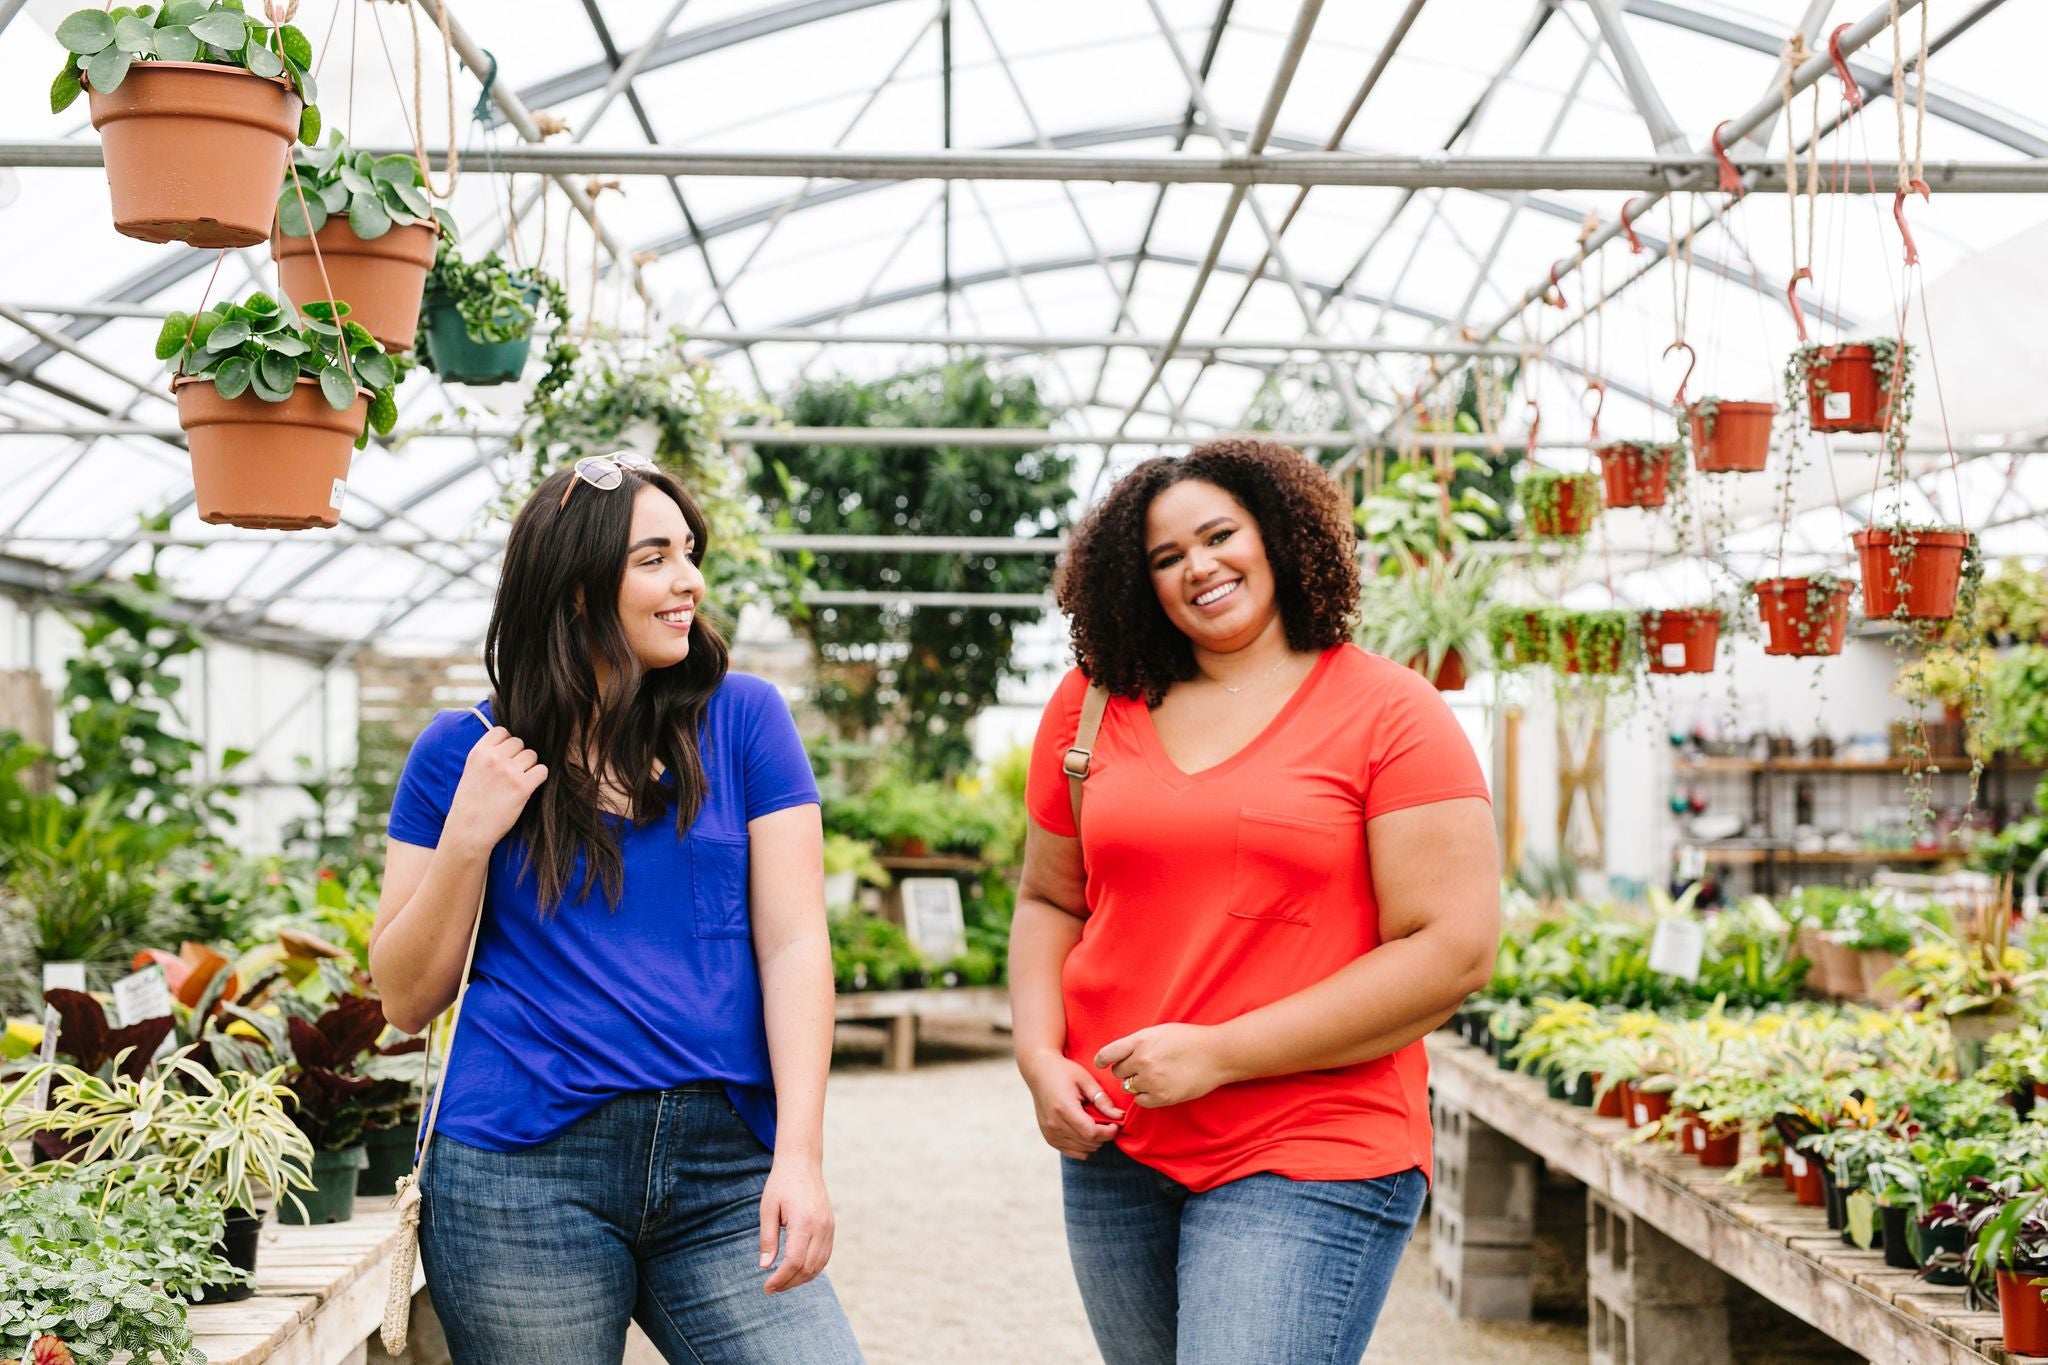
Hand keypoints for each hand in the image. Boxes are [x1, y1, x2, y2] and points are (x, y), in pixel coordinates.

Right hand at [444, 727, 546, 852]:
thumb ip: (487, 756)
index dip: (507, 743)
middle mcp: (494, 758)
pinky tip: (529, 787)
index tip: (506, 756)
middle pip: (520, 743)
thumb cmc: (470, 804)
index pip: (502, 731)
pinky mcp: (523, 786)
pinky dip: (539, 778)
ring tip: (519, 782)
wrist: (469, 830)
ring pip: (532, 756)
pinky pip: (542, 771)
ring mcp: (509, 771)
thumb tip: (510, 743)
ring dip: (529, 767)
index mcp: (478, 752)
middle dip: (519, 756)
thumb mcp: (470, 771)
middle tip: (513, 773)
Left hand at [758, 1157, 833, 1294]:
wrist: (802, 1164)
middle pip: (807, 1267)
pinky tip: (798, 1272)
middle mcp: (820, 1227)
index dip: (780, 1279)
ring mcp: (829, 1227)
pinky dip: (813, 1269)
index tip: (766, 1287)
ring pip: (819, 1265)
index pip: (794, 1261)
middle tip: (771, 1288)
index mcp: (803, 1222)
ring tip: (783, 1282)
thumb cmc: (781, 1184)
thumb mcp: (768, 1209)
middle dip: (789, 1282)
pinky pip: (825, 1255)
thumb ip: (768, 1239)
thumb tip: (765, 1266)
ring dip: (801, 1278)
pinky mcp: (831, 1227)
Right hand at [1019, 1050, 1122, 1158]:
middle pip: (1088, 1143)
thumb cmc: (1063, 1072)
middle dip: (1103, 1135)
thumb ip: (1102, 1099)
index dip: (1108, 1132)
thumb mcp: (1085, 1080)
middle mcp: (1054, 1124)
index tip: (1115, 1124)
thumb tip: (1119, 1116)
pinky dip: (1083, 1146)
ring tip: (1094, 1123)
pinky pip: (1072, 1152)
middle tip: (1107, 1121)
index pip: (1091, 1133)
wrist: (1039, 1071)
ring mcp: (1049, 1133)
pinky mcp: (1048, 1138)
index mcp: (1064, 1108)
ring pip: (1082, 1150)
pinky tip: (1084, 1130)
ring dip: (1093, 1141)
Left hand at [1095, 1023, 1233, 1108]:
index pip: (1108, 1054)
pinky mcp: (1161, 1097)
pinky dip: (1146, 1096)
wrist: (1216, 1054)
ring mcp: (1151, 1080)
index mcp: (1140, 1041)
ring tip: (1155, 1077)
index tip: (1102, 1064)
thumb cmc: (1190, 1039)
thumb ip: (1138, 1042)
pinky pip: (1140, 1101)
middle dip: (1127, 1071)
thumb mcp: (1160, 1031)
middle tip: (1143, 1068)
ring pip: (1129, 1087)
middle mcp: (1142, 1061)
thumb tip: (1120, 1054)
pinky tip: (1159, 1088)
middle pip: (1118, 1072)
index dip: (1102, 1060)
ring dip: (1137, 1084)